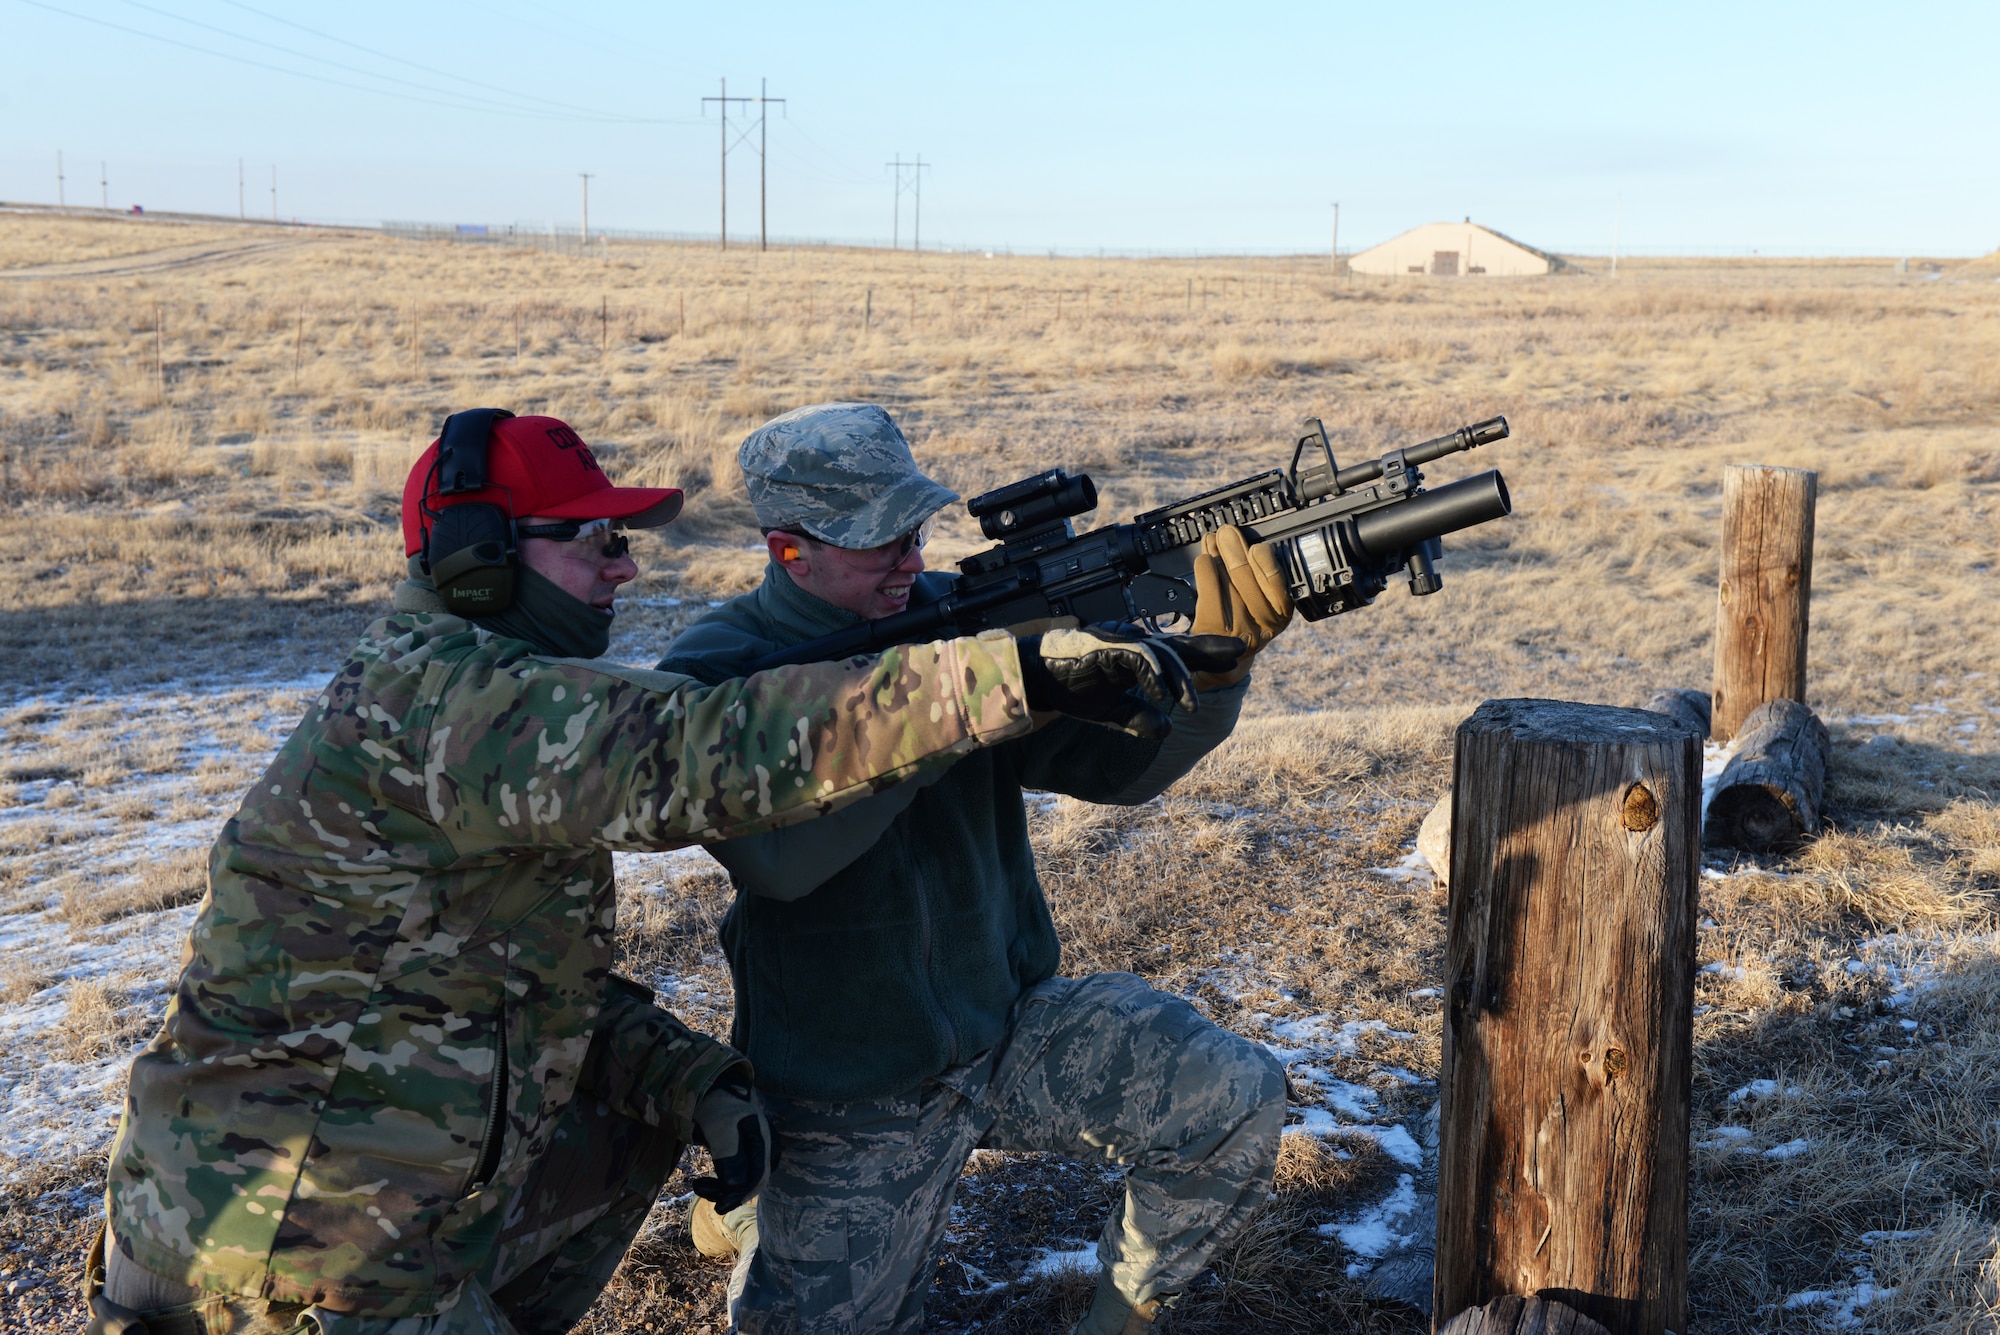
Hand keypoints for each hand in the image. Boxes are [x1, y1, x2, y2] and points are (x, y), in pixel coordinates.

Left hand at [690, 1077, 774, 1212]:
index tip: (718, 1206)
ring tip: (697, 1185)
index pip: (758, 1176)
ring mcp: (753, 1150)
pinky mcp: (741, 1153)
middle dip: (727, 1192)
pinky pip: (736, 1176)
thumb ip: (730, 1156)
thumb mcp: (720, 1128)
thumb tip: (734, 1188)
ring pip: (743, 1181)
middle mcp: (763, 1147)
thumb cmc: (716, 1103)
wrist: (709, 1085)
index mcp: (763, 1140)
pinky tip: (702, 1182)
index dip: (740, 1194)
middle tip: (700, 1189)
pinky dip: (719, 1183)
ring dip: (720, 1189)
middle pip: (752, 1182)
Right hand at [1019, 625, 1243, 738]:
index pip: (1177, 651)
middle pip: (1177, 643)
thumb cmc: (1070, 688)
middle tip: (1239, 652)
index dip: (1206, 652)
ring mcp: (1119, 641)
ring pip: (1162, 653)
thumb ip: (1137, 718)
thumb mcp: (1110, 711)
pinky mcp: (1106, 647)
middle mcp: (1132, 642)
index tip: (1235, 658)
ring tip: (1192, 706)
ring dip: (1180, 680)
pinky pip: (1138, 658)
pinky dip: (1153, 677)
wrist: (1036, 678)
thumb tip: (1165, 730)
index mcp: (1136, 654)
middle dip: (1209, 649)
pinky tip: (1163, 697)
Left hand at [1190, 525, 1294, 686]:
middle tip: (1226, 532)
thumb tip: (1243, 542)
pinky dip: (1205, 571)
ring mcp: (1238, 629)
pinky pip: (1209, 590)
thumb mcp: (1258, 605)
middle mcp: (1263, 625)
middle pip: (1246, 575)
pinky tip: (1203, 559)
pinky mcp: (1214, 630)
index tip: (1256, 546)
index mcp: (1281, 615)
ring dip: (1216, 553)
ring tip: (1212, 540)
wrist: (1221, 660)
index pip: (1276, 581)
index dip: (1264, 560)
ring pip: (1226, 578)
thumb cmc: (1242, 623)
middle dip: (1234, 548)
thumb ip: (1256, 577)